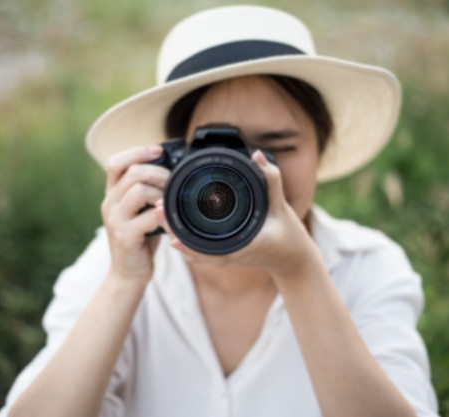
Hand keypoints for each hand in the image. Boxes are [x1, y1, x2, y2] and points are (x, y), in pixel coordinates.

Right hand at [101, 145, 169, 282]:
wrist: (128, 273)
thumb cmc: (140, 239)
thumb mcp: (141, 211)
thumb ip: (148, 191)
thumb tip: (173, 169)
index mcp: (113, 194)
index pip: (117, 162)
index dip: (138, 152)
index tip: (159, 150)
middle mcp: (109, 203)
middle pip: (133, 172)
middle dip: (160, 173)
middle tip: (174, 183)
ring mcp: (115, 220)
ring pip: (139, 191)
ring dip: (161, 193)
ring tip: (170, 204)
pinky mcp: (124, 236)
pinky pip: (148, 217)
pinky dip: (164, 217)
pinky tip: (170, 222)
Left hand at [155, 150, 316, 278]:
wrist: (293, 259)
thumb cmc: (288, 234)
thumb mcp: (280, 204)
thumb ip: (271, 178)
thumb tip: (258, 155)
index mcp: (239, 246)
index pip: (203, 244)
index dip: (181, 231)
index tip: (165, 214)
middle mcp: (229, 255)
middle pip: (190, 247)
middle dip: (171, 229)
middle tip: (155, 208)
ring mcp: (225, 257)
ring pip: (192, 251)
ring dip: (175, 234)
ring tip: (157, 215)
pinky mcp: (225, 255)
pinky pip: (199, 252)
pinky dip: (184, 242)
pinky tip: (172, 229)